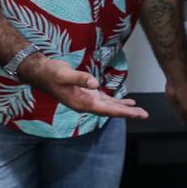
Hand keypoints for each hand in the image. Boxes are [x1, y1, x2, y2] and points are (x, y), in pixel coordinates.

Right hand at [17, 55, 148, 118]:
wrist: (42, 73)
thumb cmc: (53, 73)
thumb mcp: (65, 74)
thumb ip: (80, 78)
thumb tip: (95, 84)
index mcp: (82, 103)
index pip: (107, 109)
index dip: (123, 112)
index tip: (136, 114)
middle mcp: (86, 105)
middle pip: (111, 111)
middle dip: (128, 113)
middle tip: (144, 115)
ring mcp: (86, 100)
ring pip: (109, 107)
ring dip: (124, 109)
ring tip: (139, 111)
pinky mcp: (87, 94)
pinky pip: (105, 101)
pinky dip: (116, 102)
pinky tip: (126, 102)